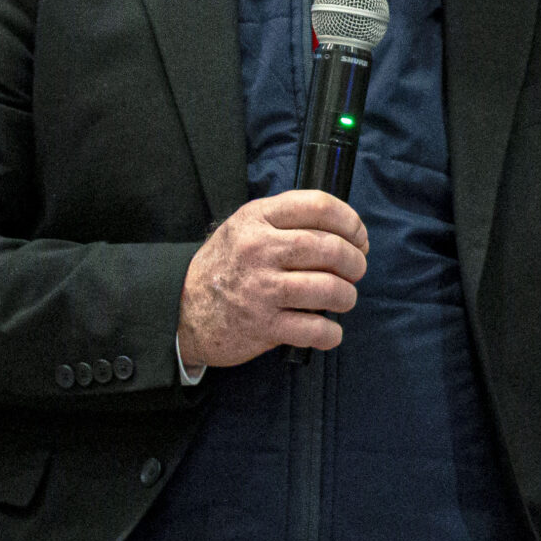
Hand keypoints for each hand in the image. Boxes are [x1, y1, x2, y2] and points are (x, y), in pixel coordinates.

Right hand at [176, 191, 368, 368]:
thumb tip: (344, 231)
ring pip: (328, 288)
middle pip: (330, 248)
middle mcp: (260, 250)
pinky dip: (331, 333)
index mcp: (258, 219)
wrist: (181, 310)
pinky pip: (314, 330)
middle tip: (356, 270)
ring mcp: (261, 290)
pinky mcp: (263, 327)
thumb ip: (286, 220)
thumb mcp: (245, 226)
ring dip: (347, 295)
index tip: (359, 238)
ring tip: (344, 298)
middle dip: (355, 261)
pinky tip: (329, 331)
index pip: (319, 207)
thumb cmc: (226, 265)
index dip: (351, 222)